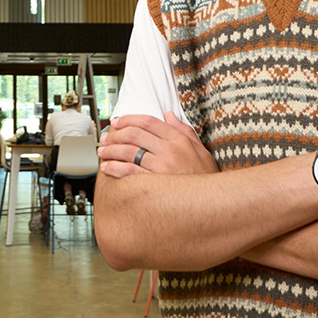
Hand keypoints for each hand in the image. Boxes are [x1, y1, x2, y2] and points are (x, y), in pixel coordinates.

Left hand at [98, 112, 218, 178]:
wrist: (214, 202)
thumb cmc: (206, 177)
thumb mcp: (200, 149)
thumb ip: (184, 130)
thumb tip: (168, 115)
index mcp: (178, 139)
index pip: (148, 121)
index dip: (129, 119)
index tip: (117, 122)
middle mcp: (169, 150)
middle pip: (134, 134)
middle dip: (116, 134)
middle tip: (106, 137)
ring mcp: (161, 167)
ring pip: (129, 152)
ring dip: (111, 150)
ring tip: (102, 152)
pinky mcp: (155, 184)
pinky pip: (129, 172)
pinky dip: (115, 168)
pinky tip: (107, 168)